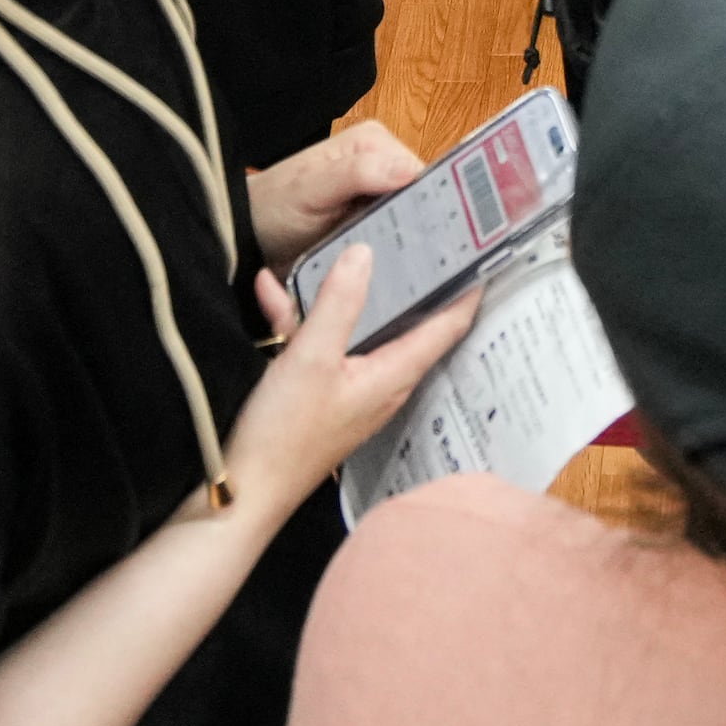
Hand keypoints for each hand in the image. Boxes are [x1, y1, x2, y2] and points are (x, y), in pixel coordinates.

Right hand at [225, 246, 480, 518]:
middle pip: (409, 321)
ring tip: (337, 248)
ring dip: (343, 293)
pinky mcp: (322, 390)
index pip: (448, 326)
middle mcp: (382, 381)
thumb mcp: (311, 358)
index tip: (481, 250)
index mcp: (393, 375)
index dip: (467, 289)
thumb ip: (338, 304)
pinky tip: (271, 290)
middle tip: (419, 234)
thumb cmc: (284, 435)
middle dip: (413, 279)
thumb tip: (365, 252)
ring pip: (358, 325)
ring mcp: (352, 386)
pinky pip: (321, 341)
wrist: (244, 491)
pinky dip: (302, 316)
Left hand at [245, 119, 423, 264]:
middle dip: (422, 227)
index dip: (431, 203)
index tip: (435, 238)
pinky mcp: (371, 224)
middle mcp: (383, 164)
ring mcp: (378, 197)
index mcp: (374, 142)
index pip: (421, 172)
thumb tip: (409, 169)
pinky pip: (396, 238)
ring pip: (413, 221)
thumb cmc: (273, 206)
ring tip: (410, 274)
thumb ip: (356, 174)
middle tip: (424, 264)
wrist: (247, 237)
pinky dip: (395, 255)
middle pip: (422, 197)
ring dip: (410, 245)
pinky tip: (396, 275)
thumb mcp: (310, 188)